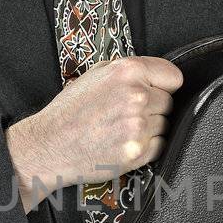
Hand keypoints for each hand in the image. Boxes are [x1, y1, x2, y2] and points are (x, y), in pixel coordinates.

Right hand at [6, 55, 182, 211]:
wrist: (50, 145)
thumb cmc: (69, 111)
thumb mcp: (94, 74)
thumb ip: (126, 70)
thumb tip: (153, 74)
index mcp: (127, 72)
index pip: (173, 76)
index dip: (164, 84)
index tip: (157, 89)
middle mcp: (136, 96)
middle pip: (168, 102)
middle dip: (153, 106)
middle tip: (127, 112)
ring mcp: (138, 126)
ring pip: (164, 124)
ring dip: (149, 127)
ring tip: (121, 127)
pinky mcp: (137, 151)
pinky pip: (159, 145)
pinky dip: (147, 145)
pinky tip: (124, 141)